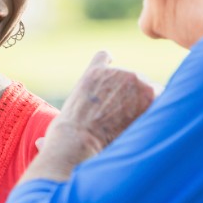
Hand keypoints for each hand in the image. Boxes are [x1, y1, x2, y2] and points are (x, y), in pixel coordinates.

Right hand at [26, 51, 154, 181]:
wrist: (79, 140)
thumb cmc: (65, 139)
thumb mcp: (57, 128)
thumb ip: (54, 132)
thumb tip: (39, 145)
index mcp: (93, 73)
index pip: (105, 57)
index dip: (111, 72)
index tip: (115, 85)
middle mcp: (115, 69)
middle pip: (134, 81)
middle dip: (134, 100)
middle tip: (127, 125)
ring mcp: (133, 78)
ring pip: (152, 90)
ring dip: (150, 107)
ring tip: (139, 129)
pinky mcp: (150, 93)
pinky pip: (163, 95)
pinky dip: (162, 110)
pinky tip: (157, 123)